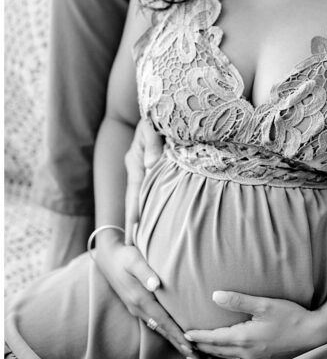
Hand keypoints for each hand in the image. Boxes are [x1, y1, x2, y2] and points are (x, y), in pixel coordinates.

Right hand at [92, 234, 200, 358]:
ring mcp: (138, 308)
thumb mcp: (134, 259)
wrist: (107, 256)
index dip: (178, 335)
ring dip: (175, 342)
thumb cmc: (125, 255)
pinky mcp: (138, 305)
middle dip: (180, 346)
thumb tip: (156, 285)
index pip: (164, 321)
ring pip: (160, 329)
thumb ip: (146, 271)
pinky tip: (176, 338)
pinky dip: (168, 332)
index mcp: (140, 299)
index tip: (192, 348)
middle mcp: (139, 308)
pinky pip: (156, 323)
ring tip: (191, 355)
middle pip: (163, 330)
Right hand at [123, 119, 163, 245]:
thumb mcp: (151, 127)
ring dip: (143, 219)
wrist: (161, 110)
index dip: (134, 212)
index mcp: (136, 163)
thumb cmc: (157, 118)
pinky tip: (156, 224)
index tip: (134, 231)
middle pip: (135, 201)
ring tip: (143, 244)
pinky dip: (153, 208)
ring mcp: (145, 172)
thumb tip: (152, 165)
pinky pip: (154, 193)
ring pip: (143, 199)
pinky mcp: (153, 172)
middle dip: (134, 224)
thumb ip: (151, 143)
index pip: (135, 192)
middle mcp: (138, 170)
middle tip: (134, 248)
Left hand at [184, 291, 318, 358]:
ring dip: (212, 351)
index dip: (197, 336)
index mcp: (243, 337)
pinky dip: (226, 354)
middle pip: (216, 350)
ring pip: (226, 356)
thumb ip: (239, 300)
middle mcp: (245, 351)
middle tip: (187, 343)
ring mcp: (254, 357)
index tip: (184, 333)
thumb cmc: (291, 317)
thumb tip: (215, 296)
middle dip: (200, 346)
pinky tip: (228, 350)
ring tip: (202, 346)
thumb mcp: (265, 305)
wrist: (314, 335)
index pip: (212, 338)